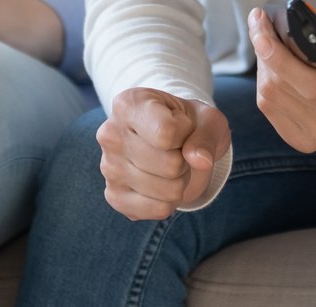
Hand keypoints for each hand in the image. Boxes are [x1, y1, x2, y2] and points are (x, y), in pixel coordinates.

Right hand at [97, 88, 230, 219]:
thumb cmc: (188, 125)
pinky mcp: (114, 196)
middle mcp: (110, 134)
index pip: (167, 133)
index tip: (181, 126)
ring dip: (179, 182)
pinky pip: (158, 210)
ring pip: (167, 190)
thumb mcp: (207, 119)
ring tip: (169, 164)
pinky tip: (160, 183)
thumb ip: (206, 136)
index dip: (186, 133)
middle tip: (177, 149)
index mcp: (128, 104)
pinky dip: (170, 201)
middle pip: (170, 165)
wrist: (171, 141)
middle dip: (185, 161)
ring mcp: (108, 167)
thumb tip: (201, 161)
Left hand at [246, 7, 315, 152]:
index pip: (314, 84)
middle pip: (284, 87)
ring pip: (271, 96)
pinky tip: (273, 69)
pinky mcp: (305, 140)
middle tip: (259, 25)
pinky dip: (265, 83)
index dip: (280, 58)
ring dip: (264, 66)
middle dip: (265, 52)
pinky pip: (270, 109)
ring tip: (268, 44)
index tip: (262, 30)